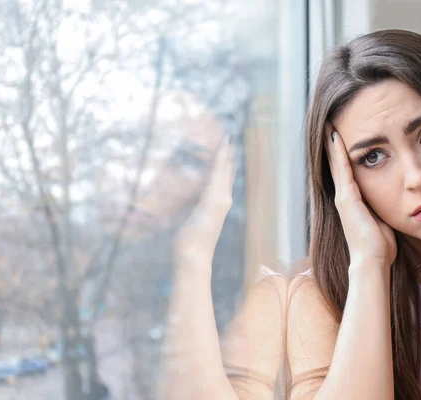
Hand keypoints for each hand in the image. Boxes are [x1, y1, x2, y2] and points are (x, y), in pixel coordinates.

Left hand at [173, 135, 235, 268]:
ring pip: (223, 171)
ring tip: (227, 140)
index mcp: (217, 206)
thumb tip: (193, 214)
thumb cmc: (191, 246)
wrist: (194, 256)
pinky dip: (220, 161)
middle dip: (227, 156)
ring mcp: (219, 200)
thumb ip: (195, 215)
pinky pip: (217, 175)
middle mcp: (223, 201)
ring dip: (225, 154)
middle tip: (229, 139)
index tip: (226, 154)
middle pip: (226, 173)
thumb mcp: (192, 225)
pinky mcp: (213, 199)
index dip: (224, 166)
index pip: (222, 181)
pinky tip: (221, 151)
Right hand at [325, 124, 396, 270]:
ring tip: (328, 124)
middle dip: (333, 144)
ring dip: (332, 143)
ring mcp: (343, 197)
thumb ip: (382, 209)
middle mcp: (343, 198)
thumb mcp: (382, 222)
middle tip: (328, 123)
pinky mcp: (346, 198)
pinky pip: (342, 169)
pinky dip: (338, 152)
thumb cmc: (380, 248)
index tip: (340, 136)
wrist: (372, 262)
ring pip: (335, 163)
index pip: (345, 172)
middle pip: (336, 165)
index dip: (342, 155)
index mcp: (352, 203)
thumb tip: (395, 202)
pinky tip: (335, 136)